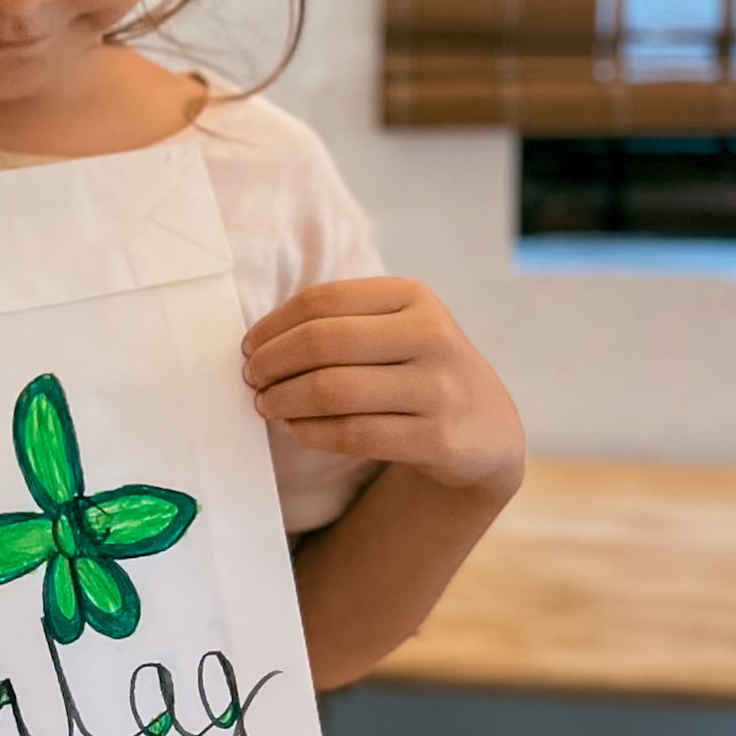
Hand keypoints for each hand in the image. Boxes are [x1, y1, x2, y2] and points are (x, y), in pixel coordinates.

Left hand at [241, 277, 524, 497]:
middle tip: (252, 378)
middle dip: (273, 362)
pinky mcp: (437, 438)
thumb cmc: (418, 369)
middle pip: (322, 342)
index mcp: (414, 297)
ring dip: (284, 400)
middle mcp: (431, 336)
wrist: (486, 428)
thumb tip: (258, 342)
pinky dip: (310, 432)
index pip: (323, 300)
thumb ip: (339, 323)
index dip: (274, 325)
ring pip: (332, 391)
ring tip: (266, 404)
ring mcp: (438, 388)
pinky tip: (295, 429)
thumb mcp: (396, 328)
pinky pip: (353, 434)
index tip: (249, 346)